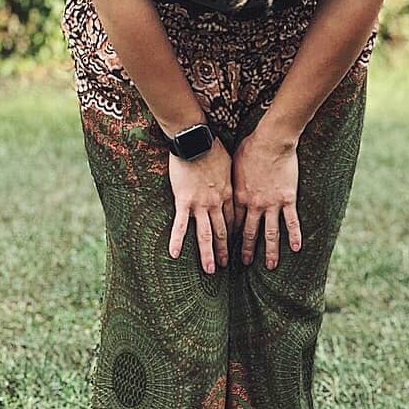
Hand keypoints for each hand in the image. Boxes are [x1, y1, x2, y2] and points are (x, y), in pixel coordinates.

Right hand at [167, 138, 233, 274]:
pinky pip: (180, 224)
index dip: (233, 233)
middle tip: (225, 265)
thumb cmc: (212, 146)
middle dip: (224, 250)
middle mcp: (216, 203)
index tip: (234, 244)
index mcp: (228, 193)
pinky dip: (177, 240)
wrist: (196, 139)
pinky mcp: (183, 201)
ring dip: (208, 253)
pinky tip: (174, 254)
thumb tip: (232, 175)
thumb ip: (229, 174)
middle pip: (222, 231)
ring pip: (205, 234)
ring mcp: (200, 204)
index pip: (233, 219)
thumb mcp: (229, 162)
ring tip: (210, 269)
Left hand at [231, 124, 301, 269]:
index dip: (231, 235)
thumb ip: (230, 178)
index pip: (234, 221)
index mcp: (239, 196)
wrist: (271, 141)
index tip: (228, 246)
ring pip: (271, 232)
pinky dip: (294, 235)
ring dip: (270, 251)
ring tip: (270, 266)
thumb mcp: (233, 164)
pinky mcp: (288, 199)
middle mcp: (254, 204)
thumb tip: (222, 183)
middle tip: (244, 264)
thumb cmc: (250, 147)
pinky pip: (292, 221)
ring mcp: (272, 203)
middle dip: (247, 249)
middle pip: (250, 231)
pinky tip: (296, 248)